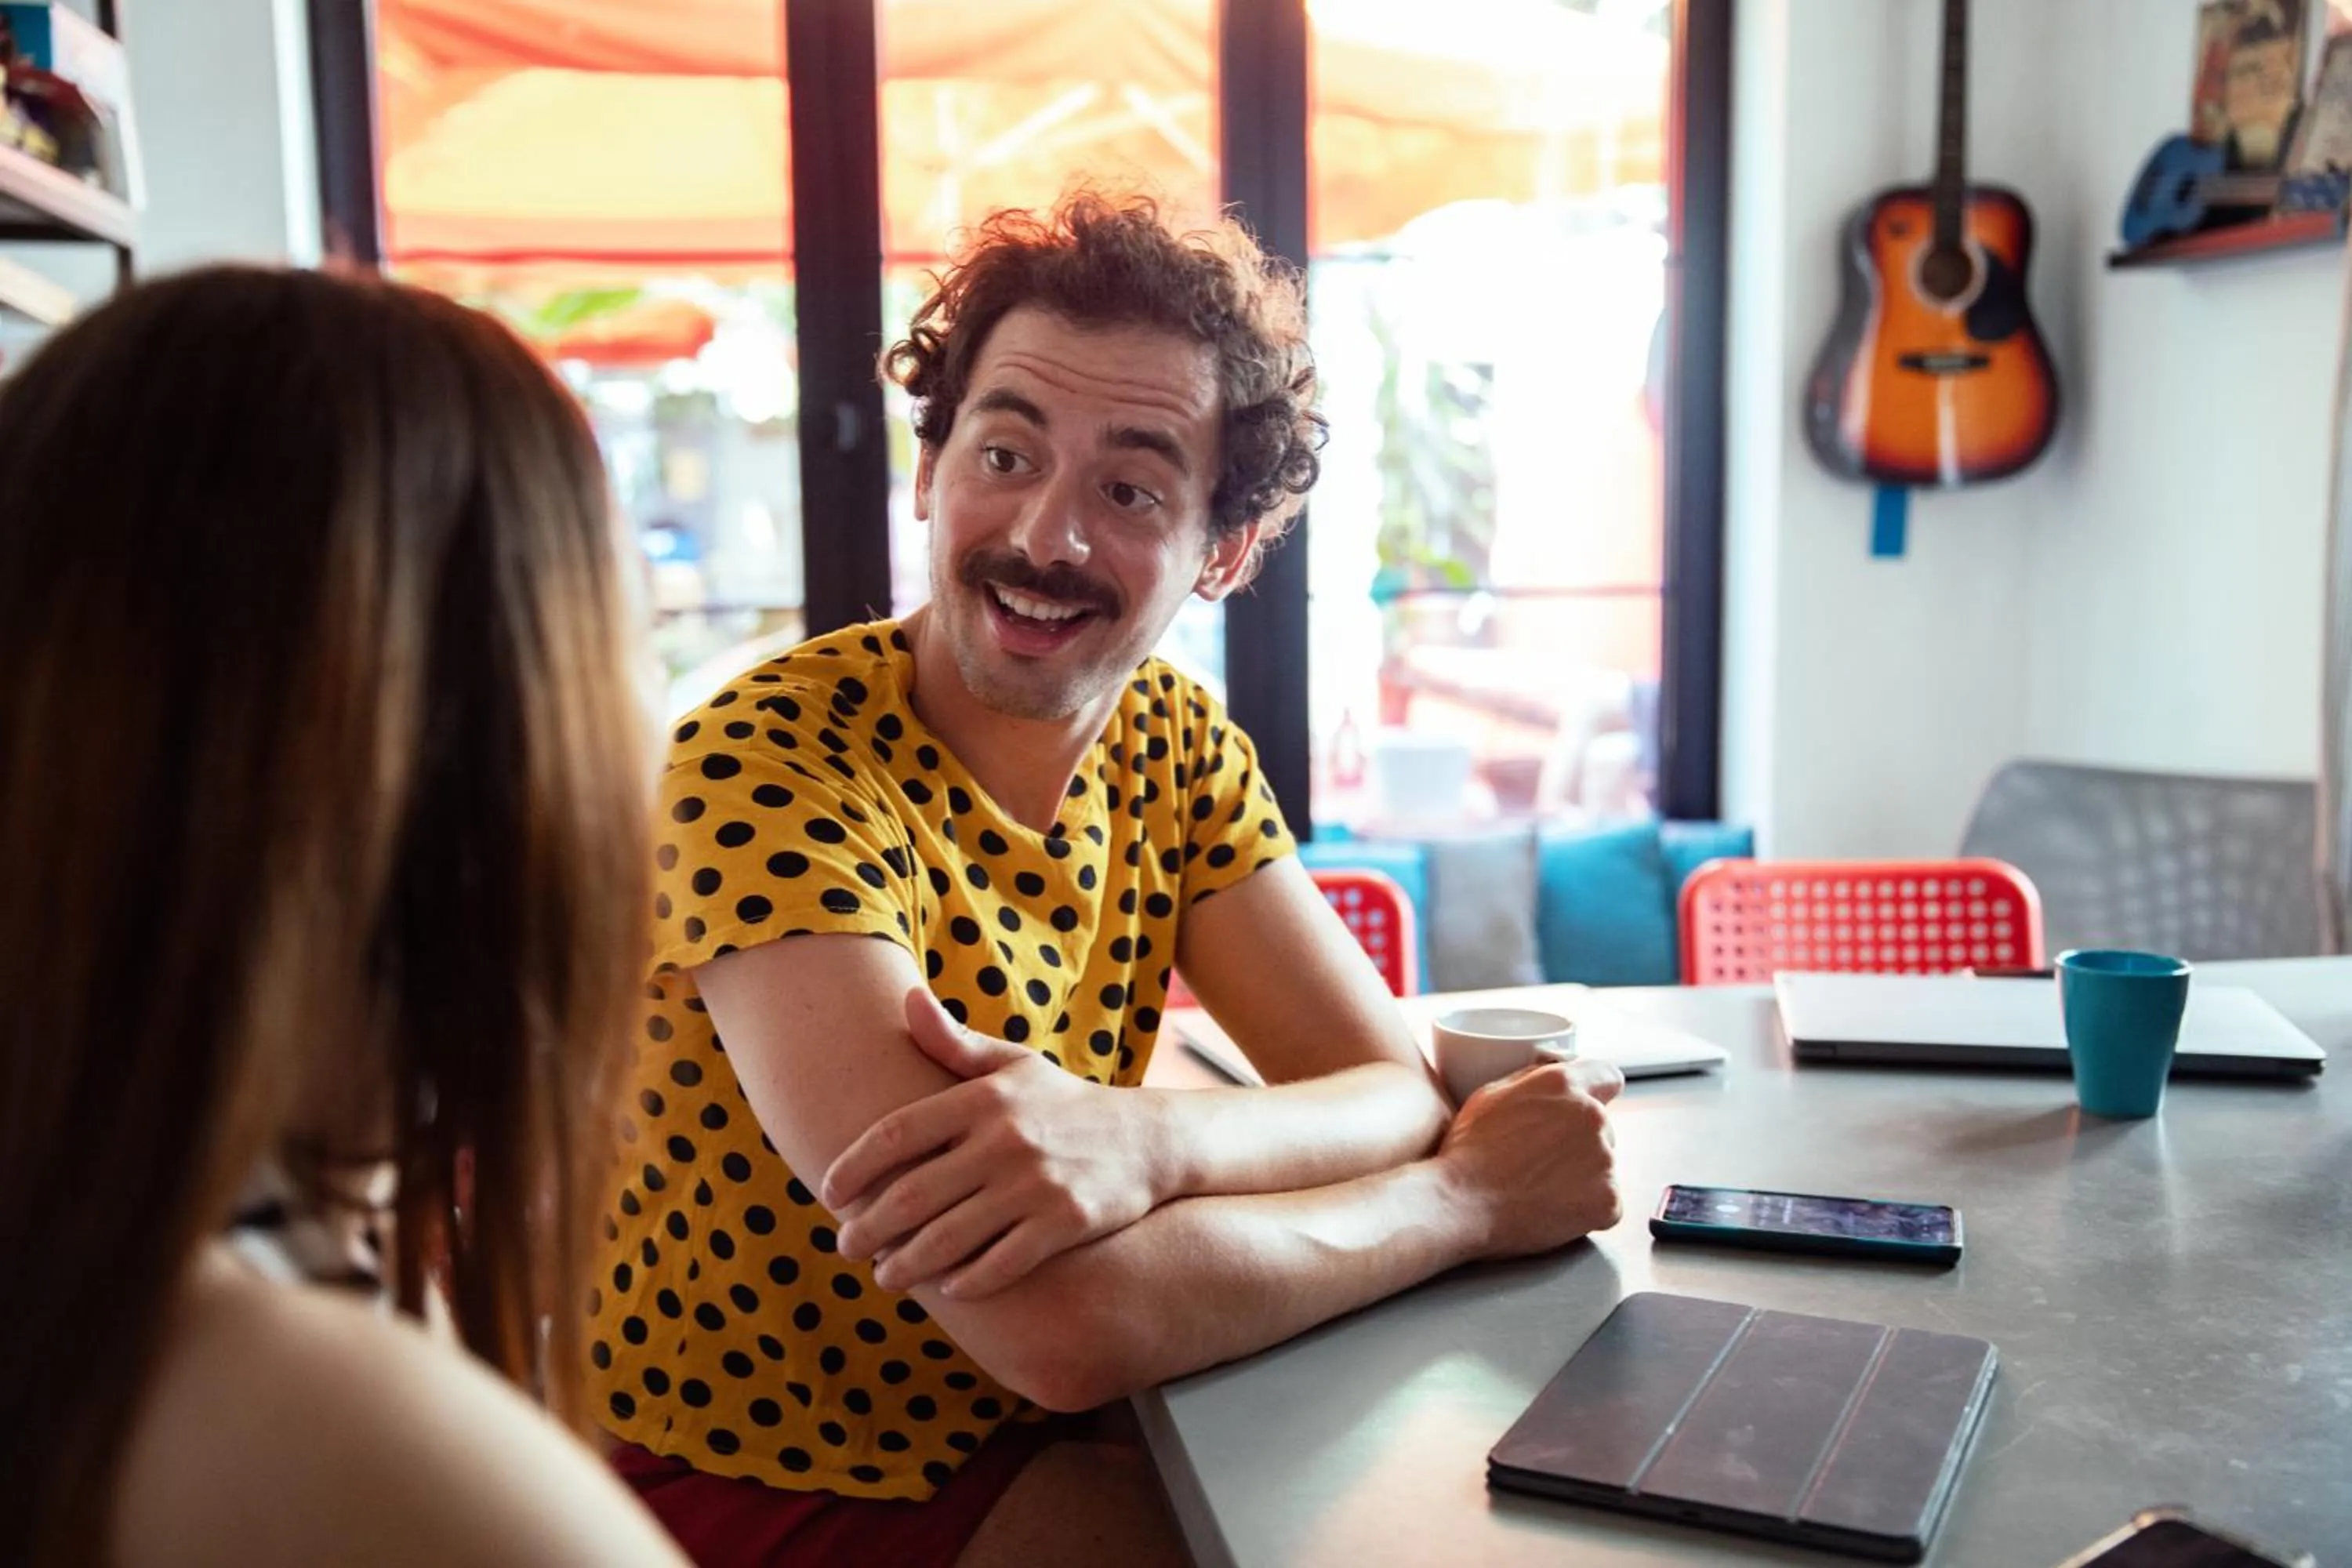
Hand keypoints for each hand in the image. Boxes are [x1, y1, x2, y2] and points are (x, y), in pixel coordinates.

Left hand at [823, 988, 1172, 1297]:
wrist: (1148, 1140)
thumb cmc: (1065, 1104)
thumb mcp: (1013, 1065)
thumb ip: (955, 1042)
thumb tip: (907, 1000)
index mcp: (984, 1099)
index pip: (897, 1133)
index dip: (853, 1167)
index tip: (828, 1194)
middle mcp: (1005, 1140)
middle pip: (912, 1194)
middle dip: (868, 1229)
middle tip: (844, 1248)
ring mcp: (1035, 1184)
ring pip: (948, 1238)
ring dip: (905, 1265)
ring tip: (884, 1276)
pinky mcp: (1065, 1223)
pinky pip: (1000, 1263)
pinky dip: (967, 1281)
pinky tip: (948, 1288)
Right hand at [1434, 1059, 1623, 1258]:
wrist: (1461, 1205)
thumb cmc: (1469, 1150)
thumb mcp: (1492, 1093)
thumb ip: (1534, 1079)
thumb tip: (1555, 1069)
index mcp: (1565, 1085)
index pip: (1608, 1076)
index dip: (1596, 1090)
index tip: (1582, 1107)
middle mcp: (1593, 1117)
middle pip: (1601, 1127)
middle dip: (1579, 1139)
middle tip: (1541, 1159)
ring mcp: (1605, 1162)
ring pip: (1603, 1165)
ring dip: (1581, 1174)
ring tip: (1539, 1188)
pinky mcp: (1609, 1203)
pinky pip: (1606, 1202)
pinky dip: (1585, 1207)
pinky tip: (1551, 1208)